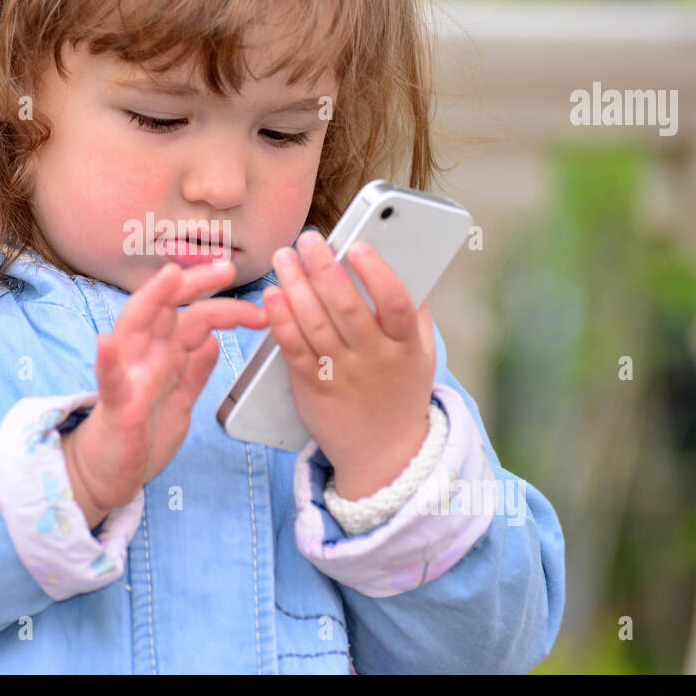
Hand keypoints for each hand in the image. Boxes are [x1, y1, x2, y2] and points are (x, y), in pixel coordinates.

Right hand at [62, 260, 267, 526]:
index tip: (259, 306)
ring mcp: (128, 378)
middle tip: (225, 268)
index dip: (225, 304)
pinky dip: (108, 361)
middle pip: (167, 308)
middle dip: (194, 284)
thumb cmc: (142, 435)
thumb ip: (194, 370)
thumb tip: (214, 339)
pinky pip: (109, 380)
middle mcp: (144, 357)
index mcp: (164, 356)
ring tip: (169, 276)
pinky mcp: (115, 407)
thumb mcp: (180, 401)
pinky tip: (106, 342)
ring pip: (135, 328)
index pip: (194, 316)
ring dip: (151, 300)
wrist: (108, 475)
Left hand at [264, 232, 435, 499]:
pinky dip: (280, 320)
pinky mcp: (313, 388)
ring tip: (283, 257)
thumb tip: (405, 263)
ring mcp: (342, 375)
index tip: (356, 246)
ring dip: (295, 286)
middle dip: (324, 268)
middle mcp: (375, 360)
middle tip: (307, 239)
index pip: (396, 304)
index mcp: (406, 346)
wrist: (385, 455)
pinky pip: (293, 349)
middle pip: (347, 308)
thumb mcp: (422, 355)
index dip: (376, 272)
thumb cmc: (401, 392)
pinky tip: (272, 295)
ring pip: (315, 324)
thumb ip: (415, 313)